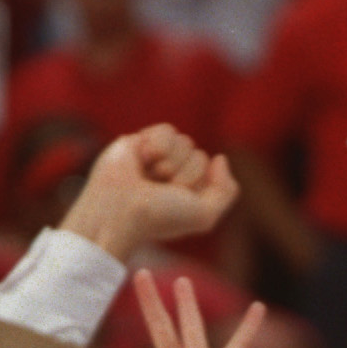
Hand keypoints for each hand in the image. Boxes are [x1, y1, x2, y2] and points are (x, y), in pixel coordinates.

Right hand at [64, 126, 239, 260]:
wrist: (120, 210)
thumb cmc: (160, 217)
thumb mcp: (204, 215)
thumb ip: (226, 190)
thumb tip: (220, 158)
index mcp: (189, 190)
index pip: (210, 168)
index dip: (196, 182)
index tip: (176, 198)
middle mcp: (174, 173)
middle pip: (198, 154)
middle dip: (184, 173)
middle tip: (160, 188)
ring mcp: (157, 157)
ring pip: (184, 141)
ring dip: (170, 161)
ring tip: (150, 175)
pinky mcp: (139, 141)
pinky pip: (167, 130)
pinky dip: (158, 145)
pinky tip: (141, 159)